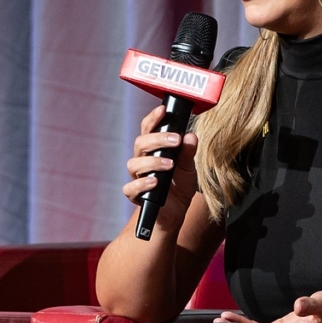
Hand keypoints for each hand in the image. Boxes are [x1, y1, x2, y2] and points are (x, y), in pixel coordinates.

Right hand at [118, 103, 199, 230]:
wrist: (176, 212)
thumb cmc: (180, 186)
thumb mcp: (189, 168)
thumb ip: (188, 152)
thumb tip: (191, 136)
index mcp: (153, 149)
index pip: (148, 129)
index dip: (153, 118)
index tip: (162, 110)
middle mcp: (142, 160)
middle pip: (140, 143)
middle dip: (157, 139)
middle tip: (175, 141)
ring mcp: (137, 177)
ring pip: (134, 164)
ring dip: (152, 162)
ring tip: (170, 165)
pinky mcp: (135, 195)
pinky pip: (130, 188)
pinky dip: (142, 184)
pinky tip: (155, 183)